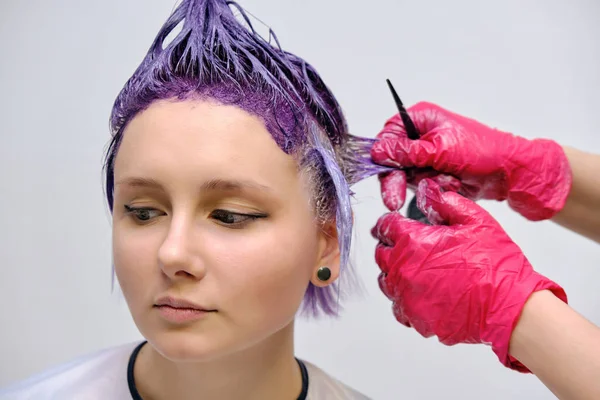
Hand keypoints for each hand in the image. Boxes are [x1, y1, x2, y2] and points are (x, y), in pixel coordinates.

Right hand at [371, 102, 571, 220]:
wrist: (508, 172)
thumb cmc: (483, 151)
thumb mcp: (440, 149)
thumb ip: (406, 152)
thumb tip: (378, 151)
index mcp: (421, 118)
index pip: (388, 135)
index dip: (383, 155)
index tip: (383, 171)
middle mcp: (421, 135)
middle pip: (393, 159)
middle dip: (397, 180)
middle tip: (394, 199)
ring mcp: (427, 155)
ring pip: (406, 175)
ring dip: (425, 182)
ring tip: (447, 180)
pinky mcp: (433, 171)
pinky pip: (421, 184)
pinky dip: (435, 187)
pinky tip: (451, 183)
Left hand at [371, 179, 566, 370]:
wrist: (509, 308)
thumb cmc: (495, 266)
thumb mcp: (476, 221)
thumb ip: (447, 203)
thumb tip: (429, 191)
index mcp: (413, 243)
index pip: (385, 226)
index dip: (390, 222)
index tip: (395, 222)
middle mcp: (403, 270)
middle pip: (381, 254)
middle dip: (391, 246)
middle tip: (408, 245)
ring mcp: (407, 298)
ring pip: (386, 282)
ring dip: (395, 273)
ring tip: (416, 270)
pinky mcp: (416, 319)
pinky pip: (399, 307)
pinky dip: (405, 300)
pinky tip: (421, 294)